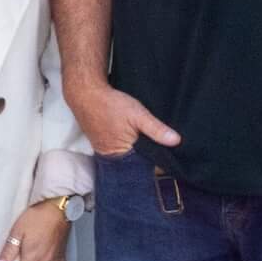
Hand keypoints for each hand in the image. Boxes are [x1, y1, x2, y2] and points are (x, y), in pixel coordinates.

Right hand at [66, 78, 180, 157]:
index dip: (156, 162)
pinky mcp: (100, 141)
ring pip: (126, 154)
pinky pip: (118, 147)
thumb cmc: (110, 104)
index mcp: (121, 155)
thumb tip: (176, 141)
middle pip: (134, 162)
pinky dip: (127, 143)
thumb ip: (156, 129)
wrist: (85, 93)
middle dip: (147, 156)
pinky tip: (133, 135)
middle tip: (162, 147)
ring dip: (137, 149)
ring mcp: (103, 149)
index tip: (169, 157)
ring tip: (147, 140)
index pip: (143, 168)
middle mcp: (111, 157)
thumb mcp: (138, 115)